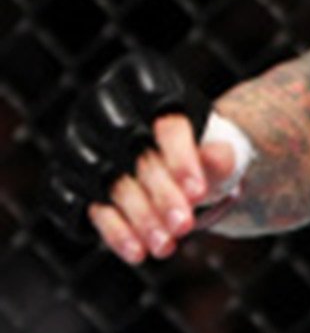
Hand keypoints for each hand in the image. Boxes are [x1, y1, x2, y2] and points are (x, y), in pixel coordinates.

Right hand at [50, 51, 246, 263]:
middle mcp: (101, 106)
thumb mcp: (220, 146)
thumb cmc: (200, 147)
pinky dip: (110, 230)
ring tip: (167, 246)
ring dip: (137, 217)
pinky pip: (79, 205)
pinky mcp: (66, 177)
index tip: (199, 193)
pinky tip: (137, 252)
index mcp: (142, 81)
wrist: (173, 162)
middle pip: (130, 153)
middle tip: (186, 227)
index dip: (179, 157)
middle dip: (159, 194)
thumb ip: (220, 154)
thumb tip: (221, 155)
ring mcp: (78, 141)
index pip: (161, 120)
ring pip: (106, 182)